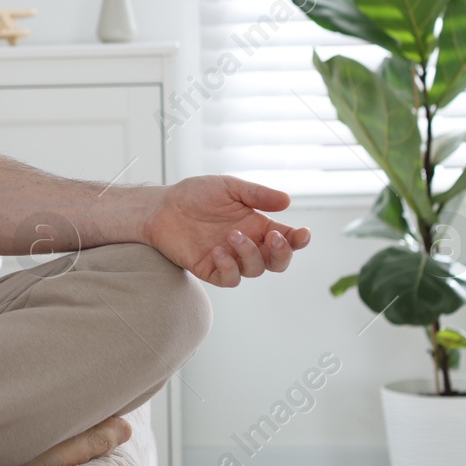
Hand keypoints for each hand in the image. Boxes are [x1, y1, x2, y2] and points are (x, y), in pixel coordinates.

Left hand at [138, 176, 307, 286]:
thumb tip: (287, 201)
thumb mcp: (228, 187)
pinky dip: (229, 267)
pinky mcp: (210, 269)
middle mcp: (247, 244)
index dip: (299, 240)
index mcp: (257, 225)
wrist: (162, 206)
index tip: (303, 233)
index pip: (286, 238)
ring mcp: (230, 259)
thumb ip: (257, 194)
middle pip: (277, 262)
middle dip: (282, 253)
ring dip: (249, 254)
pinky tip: (218, 251)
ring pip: (255, 270)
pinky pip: (229, 279)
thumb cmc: (196, 194)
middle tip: (273, 237)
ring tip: (231, 235)